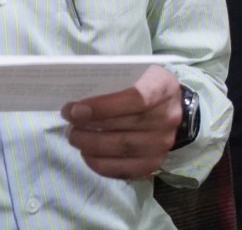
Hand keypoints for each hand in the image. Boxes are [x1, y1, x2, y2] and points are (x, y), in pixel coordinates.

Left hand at [61, 64, 183, 179]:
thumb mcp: (136, 73)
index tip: (76, 109)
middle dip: (90, 126)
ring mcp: (163, 143)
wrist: (172, 108)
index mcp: (164, 87)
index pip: (136, 98)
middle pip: (126, 125)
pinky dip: (100, 164)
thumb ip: (111, 81)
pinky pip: (124, 169)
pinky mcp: (154, 162)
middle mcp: (168, 117)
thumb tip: (78, 101)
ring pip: (123, 148)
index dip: (104, 106)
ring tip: (74, 136)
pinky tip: (86, 153)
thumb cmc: (146, 86)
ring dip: (92, 145)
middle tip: (69, 122)